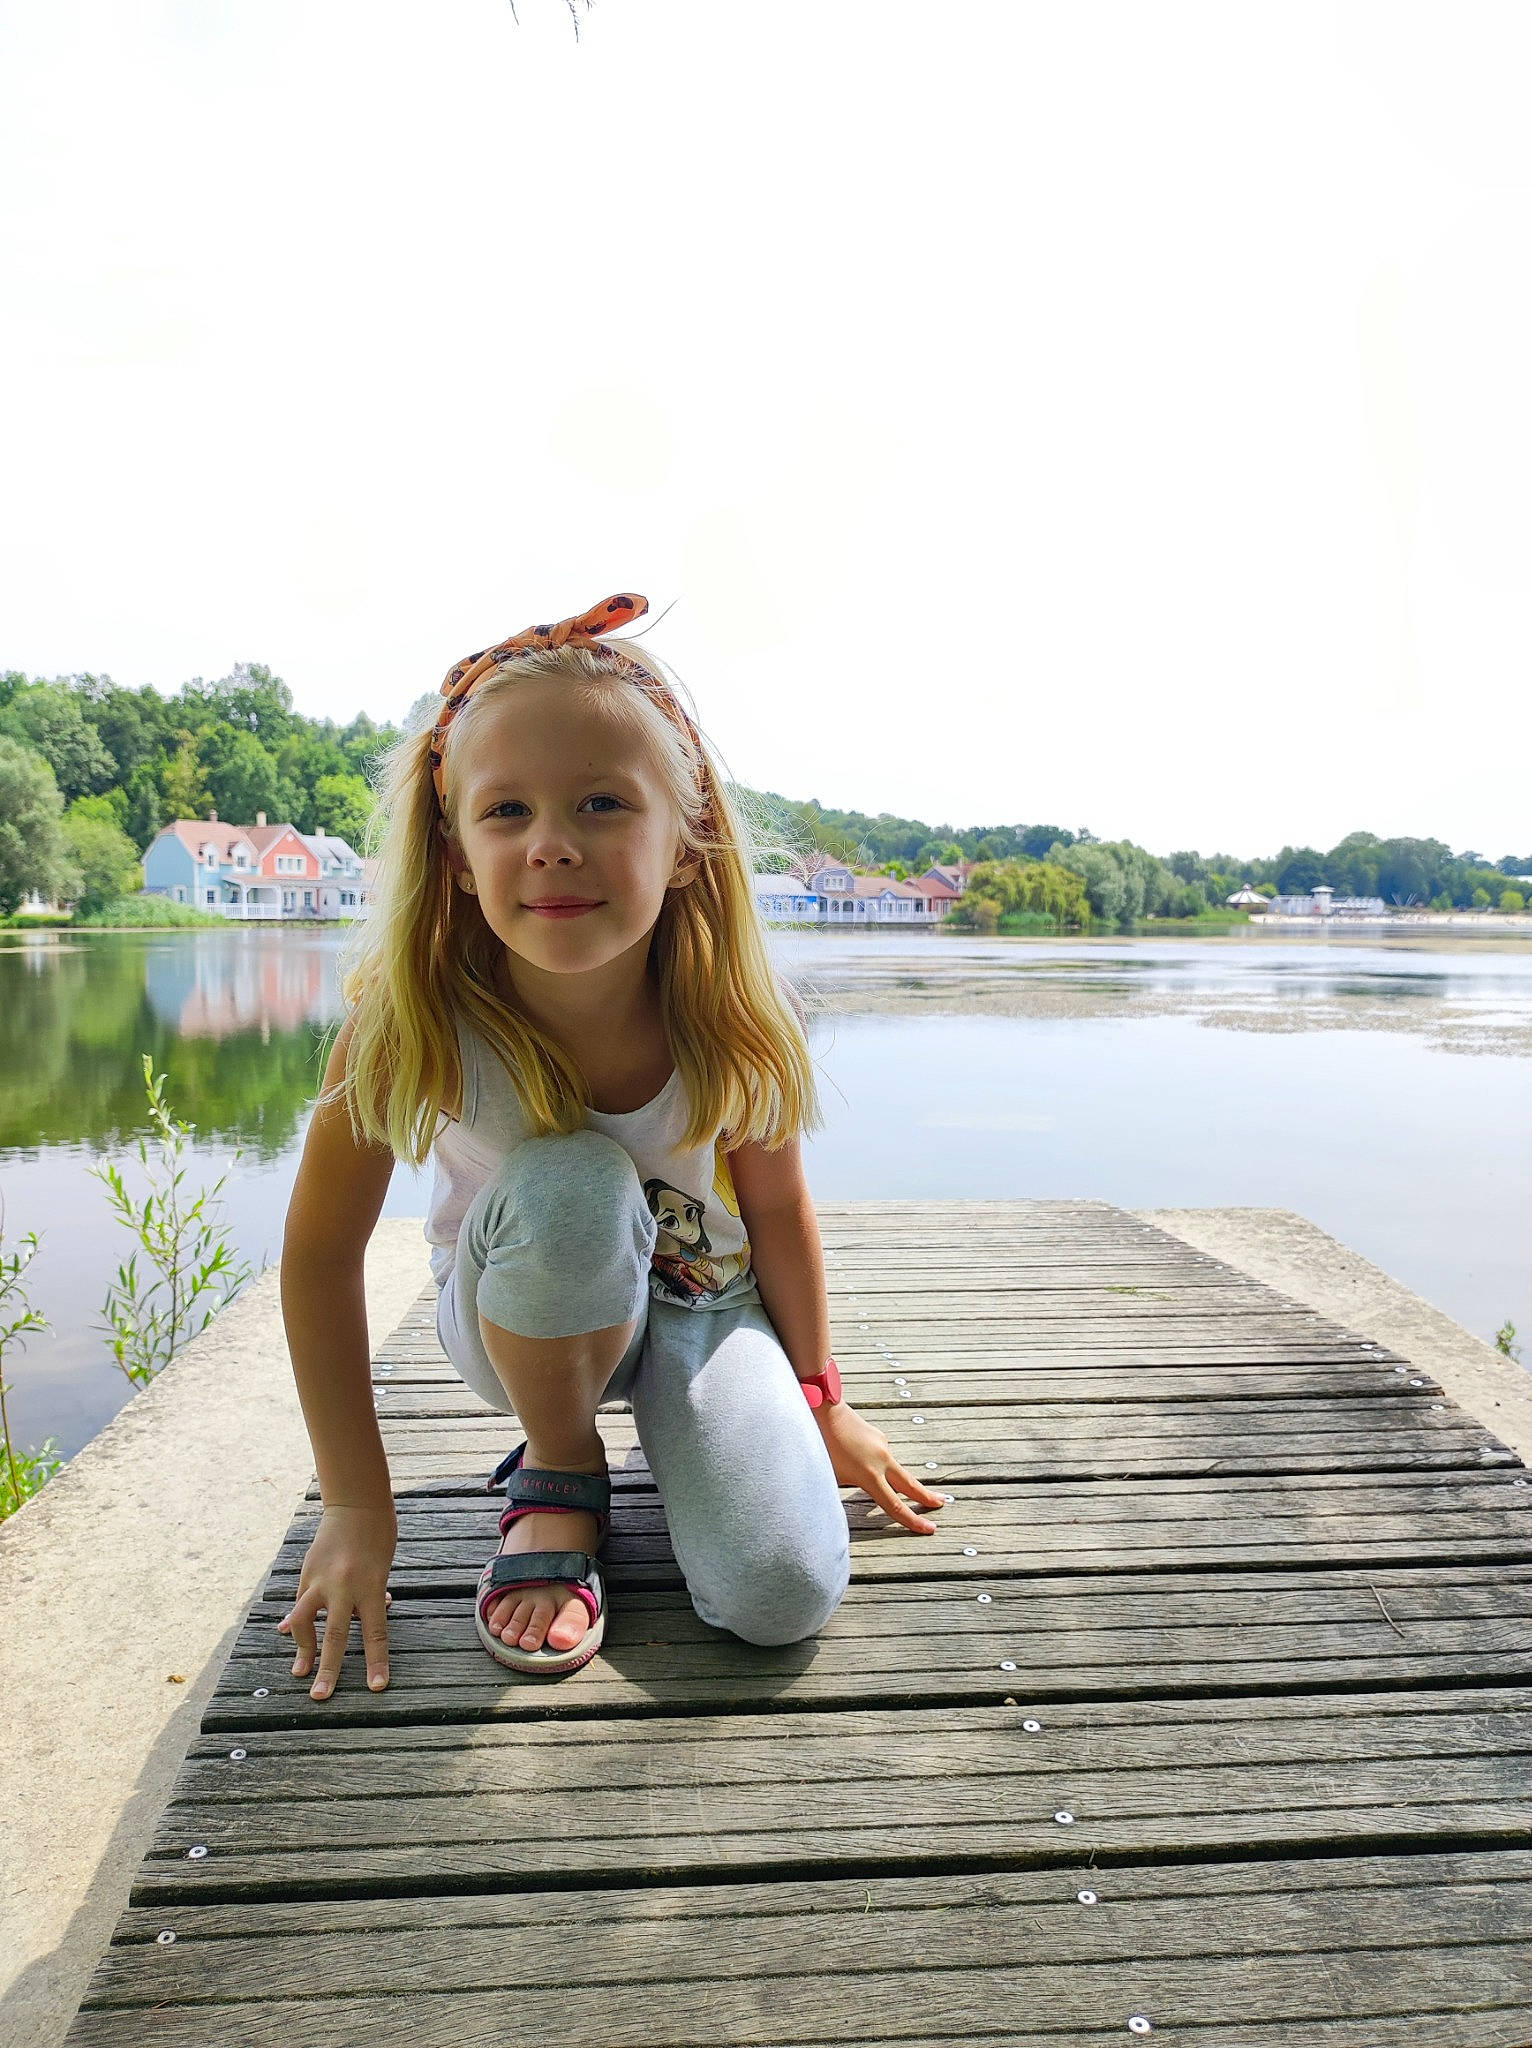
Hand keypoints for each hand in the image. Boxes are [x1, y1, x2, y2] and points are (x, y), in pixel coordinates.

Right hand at [277, 1502, 397, 1699]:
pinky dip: (296, 1621)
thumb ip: (372, 1595)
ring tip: (301, 1672)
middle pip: (335, 1635)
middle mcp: (344, 1586)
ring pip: (306, 1621)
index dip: (376, 1662)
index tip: (377, 1687)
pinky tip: (288, 1635)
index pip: (375, 1632)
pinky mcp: (306, 1573)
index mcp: (371, 1585)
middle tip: (320, 1697)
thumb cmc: (379, 1534)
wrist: (356, 1503)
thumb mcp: (382, 1567)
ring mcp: (321, 1579)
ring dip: (303, 1649)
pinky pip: (300, 1603)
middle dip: (328, 1668)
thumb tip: (366, 1617)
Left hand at [811, 1399, 946, 1533]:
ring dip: (895, 1479)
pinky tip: (856, 1456)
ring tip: (867, 1472)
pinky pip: (881, 1456)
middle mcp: (882, 1461)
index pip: (895, 1506)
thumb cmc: (821, 1445)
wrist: (824, 1408)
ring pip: (893, 1470)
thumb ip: (846, 1491)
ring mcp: (882, 1446)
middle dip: (926, 1496)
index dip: (913, 1521)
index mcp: (870, 1476)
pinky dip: (876, 1463)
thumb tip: (852, 1500)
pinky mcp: (878, 1436)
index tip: (930, 1529)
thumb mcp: (831, 1477)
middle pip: (909, 1485)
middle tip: (942, 1503)